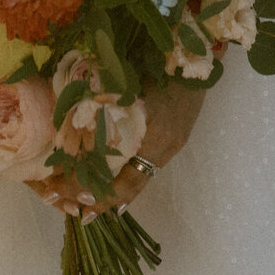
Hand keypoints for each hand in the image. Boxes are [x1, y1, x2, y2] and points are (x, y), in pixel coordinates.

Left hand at [29, 78, 205, 218]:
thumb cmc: (162, 67)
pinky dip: (133, 177)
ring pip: (142, 177)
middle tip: (82, 215)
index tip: (77, 202)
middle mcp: (165, 148)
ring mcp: (173, 144)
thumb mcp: (132, 85)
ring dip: (119, 191)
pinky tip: (120, 183)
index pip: (125, 178)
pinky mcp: (176, 136)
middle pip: (134, 186)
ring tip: (95, 203)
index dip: (100, 193)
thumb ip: (111, 104)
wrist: (198, 59)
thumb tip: (77, 119)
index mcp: (154, 138)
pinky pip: (150, 165)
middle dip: (107, 201)